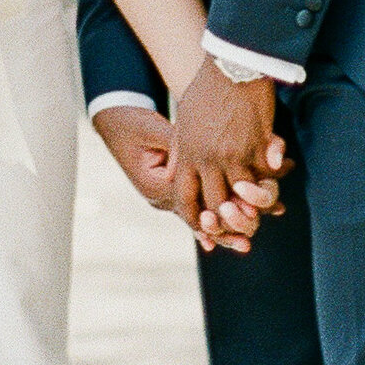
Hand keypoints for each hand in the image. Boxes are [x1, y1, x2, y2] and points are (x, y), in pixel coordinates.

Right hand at [93, 100, 272, 248]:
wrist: (114, 122)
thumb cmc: (134, 123)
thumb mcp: (157, 131)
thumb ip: (181, 146)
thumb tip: (206, 154)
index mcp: (155, 186)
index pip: (192, 205)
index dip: (219, 210)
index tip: (245, 214)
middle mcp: (158, 197)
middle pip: (196, 220)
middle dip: (224, 230)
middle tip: (249, 239)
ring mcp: (163, 197)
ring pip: (196, 218)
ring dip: (221, 228)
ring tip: (246, 242)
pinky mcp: (170, 190)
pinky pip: (194, 206)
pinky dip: (213, 214)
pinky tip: (234, 222)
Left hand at [170, 59, 286, 239]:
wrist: (233, 64)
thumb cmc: (208, 89)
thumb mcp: (185, 119)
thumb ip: (179, 149)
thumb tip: (171, 175)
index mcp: (186, 153)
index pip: (185, 197)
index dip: (194, 215)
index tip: (205, 223)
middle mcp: (207, 159)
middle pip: (215, 203)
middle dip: (226, 218)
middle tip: (238, 223)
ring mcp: (233, 155)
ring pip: (241, 195)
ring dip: (251, 202)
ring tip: (260, 207)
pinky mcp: (256, 147)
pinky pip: (263, 175)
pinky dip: (269, 179)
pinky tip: (275, 175)